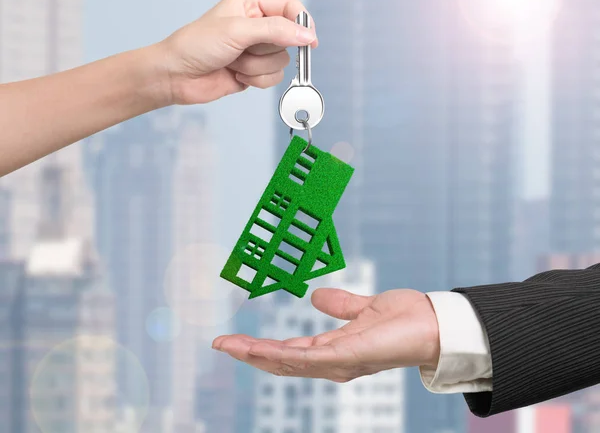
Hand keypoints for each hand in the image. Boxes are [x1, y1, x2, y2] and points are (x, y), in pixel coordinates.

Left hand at [156, 0, 317, 104]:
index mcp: (251, 3)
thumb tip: (306, 36)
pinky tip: (235, 74)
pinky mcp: (254, 71)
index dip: (302, 23)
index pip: (289, 7)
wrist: (176, 76)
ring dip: (257, 66)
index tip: (309, 42)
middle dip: (266, 50)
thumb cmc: (196, 45)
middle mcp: (256, 25)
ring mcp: (256, 50)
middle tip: (244, 49)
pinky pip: (273, 77)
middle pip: (288, 38)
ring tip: (234, 62)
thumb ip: (275, 31)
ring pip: (281, 61)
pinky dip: (256, 79)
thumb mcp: (237, 31)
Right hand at [212, 288, 440, 381]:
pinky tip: (258, 349)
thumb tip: (315, 297)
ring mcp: (338, 363)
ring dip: (255, 355)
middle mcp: (332, 362)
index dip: (260, 347)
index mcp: (333, 349)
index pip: (289, 352)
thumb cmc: (404, 319)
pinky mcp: (347, 357)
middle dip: (249, 354)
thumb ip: (341, 305)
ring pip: (287, 363)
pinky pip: (307, 359)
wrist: (433, 324)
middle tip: (219, 343)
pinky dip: (280, 355)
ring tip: (228, 345)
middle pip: (281, 362)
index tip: (234, 339)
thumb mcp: (363, 308)